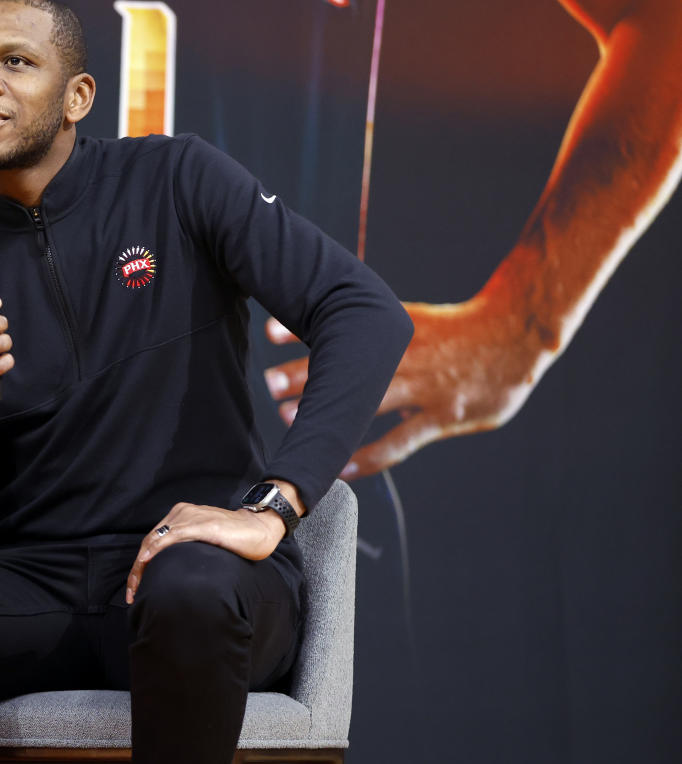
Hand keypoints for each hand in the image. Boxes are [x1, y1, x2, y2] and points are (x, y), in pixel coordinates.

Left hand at [125, 503, 286, 604]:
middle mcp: (181, 513)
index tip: (135, 588)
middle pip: (149, 542)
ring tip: (136, 587)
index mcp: (180, 516)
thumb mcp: (203, 542)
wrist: (258, 528)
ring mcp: (190, 517)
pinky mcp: (201, 525)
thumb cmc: (234, 537)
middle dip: (137, 570)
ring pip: (155, 540)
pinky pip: (172, 536)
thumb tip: (173, 572)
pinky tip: (147, 562)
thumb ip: (187, 549)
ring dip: (141, 565)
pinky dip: (156, 550)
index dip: (140, 565)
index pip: (152, 542)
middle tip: (131, 593)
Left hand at [264, 295, 551, 478]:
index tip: (269, 333)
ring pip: (366, 402)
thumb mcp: (410, 319)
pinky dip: (367, 455)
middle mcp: (405, 355)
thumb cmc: (455, 330)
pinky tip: (339, 466)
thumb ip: (369, 329)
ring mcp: (424, 388)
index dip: (304, 330)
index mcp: (396, 326)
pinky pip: (398, 441)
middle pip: (348, 365)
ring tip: (286, 418)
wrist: (517, 335)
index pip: (343, 327)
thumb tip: (318, 328)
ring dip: (326, 412)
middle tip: (270, 382)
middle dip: (306, 374)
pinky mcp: (443, 416)